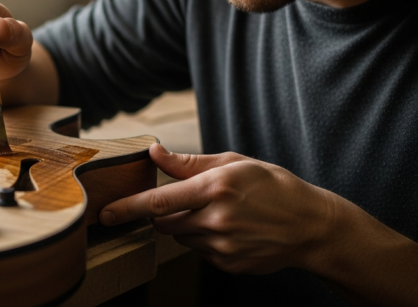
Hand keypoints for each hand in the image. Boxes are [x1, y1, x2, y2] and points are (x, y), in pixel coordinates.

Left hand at [100, 143, 338, 274]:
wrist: (312, 226)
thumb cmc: (272, 186)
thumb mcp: (233, 163)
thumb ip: (188, 162)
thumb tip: (154, 152)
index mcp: (215, 188)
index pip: (158, 201)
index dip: (128, 208)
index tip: (105, 213)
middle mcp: (216, 219)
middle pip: (164, 222)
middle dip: (164, 212)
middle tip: (189, 200)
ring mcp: (222, 246)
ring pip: (180, 237)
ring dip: (187, 225)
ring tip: (220, 213)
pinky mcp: (228, 264)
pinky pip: (199, 252)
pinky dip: (204, 240)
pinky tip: (231, 230)